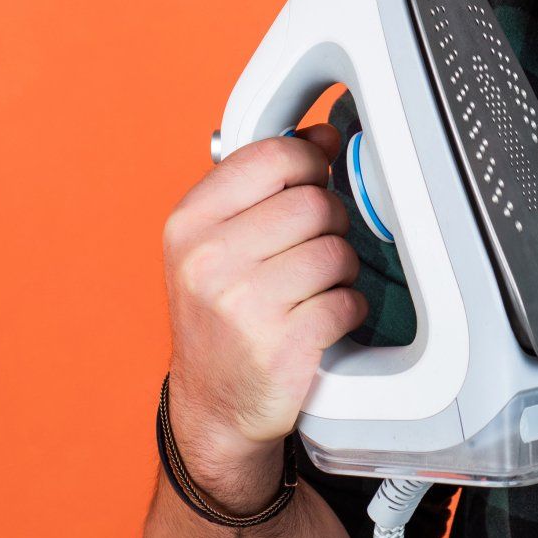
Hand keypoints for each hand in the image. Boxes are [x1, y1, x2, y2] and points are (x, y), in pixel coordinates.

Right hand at [162, 124, 367, 467]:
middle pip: (314, 203)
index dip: (308, 161)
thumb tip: (324, 134)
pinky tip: (323, 317)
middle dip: (329, 222)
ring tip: (316, 285)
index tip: (313, 177)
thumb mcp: (219, 239)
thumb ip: (267, 181)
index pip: (273, 155)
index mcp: (190, 223)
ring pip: (336, 252)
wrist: (215, 403)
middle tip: (315, 244)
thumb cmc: (221, 312)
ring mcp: (242, 306)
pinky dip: (347, 308)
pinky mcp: (281, 347)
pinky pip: (347, 302)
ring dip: (340, 269)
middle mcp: (208, 261)